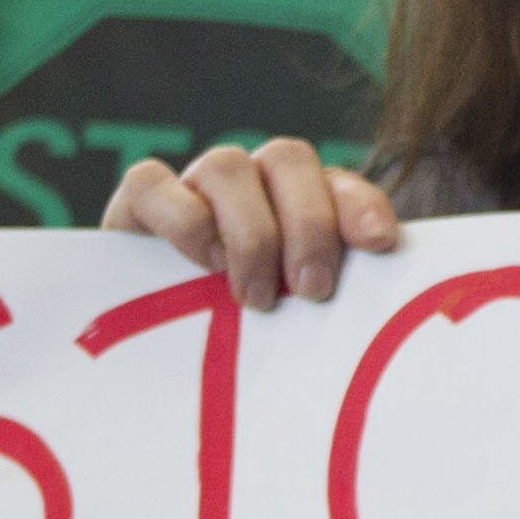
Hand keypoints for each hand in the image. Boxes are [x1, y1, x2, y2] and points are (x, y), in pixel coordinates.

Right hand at [101, 136, 400, 308]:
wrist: (153, 359)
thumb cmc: (246, 338)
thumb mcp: (296, 322)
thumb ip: (326, 302)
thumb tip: (377, 327)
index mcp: (304, 201)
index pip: (341, 183)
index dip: (361, 205)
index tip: (379, 243)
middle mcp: (254, 181)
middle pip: (288, 160)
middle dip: (308, 224)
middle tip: (311, 289)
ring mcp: (196, 184)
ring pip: (227, 166)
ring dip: (249, 231)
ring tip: (254, 295)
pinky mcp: (140, 200)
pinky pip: (152, 181)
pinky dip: (182, 218)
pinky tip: (201, 263)